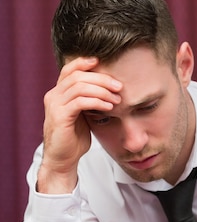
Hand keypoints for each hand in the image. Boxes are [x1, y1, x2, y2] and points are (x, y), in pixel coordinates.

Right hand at [37, 57, 121, 192]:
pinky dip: (97, 102)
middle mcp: (53, 96)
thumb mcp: (82, 115)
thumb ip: (87, 100)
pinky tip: (109, 107)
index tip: (102, 62)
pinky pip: (80, 102)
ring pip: (79, 87)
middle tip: (119, 86)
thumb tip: (107, 89)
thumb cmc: (74, 138)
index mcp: (58, 93)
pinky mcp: (60, 116)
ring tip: (117, 99)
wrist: (63, 159)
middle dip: (101, 79)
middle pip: (77, 76)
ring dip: (102, 91)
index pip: (69, 70)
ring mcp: (55, 105)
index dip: (84, 62)